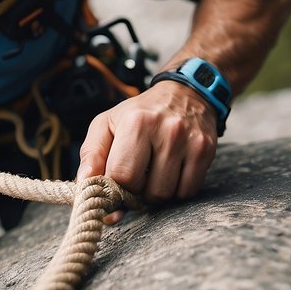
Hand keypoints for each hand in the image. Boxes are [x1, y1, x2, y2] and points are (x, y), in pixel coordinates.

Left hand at [76, 80, 217, 208]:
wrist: (184, 94)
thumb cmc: (139, 114)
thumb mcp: (106, 124)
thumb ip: (91, 154)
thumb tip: (84, 185)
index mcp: (136, 122)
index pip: (121, 176)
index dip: (115, 186)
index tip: (114, 184)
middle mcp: (167, 130)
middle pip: (147, 190)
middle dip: (137, 190)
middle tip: (136, 175)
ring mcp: (190, 142)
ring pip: (168, 195)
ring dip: (156, 191)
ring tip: (153, 170)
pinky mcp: (206, 151)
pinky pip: (188, 192)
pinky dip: (176, 189)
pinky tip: (171, 171)